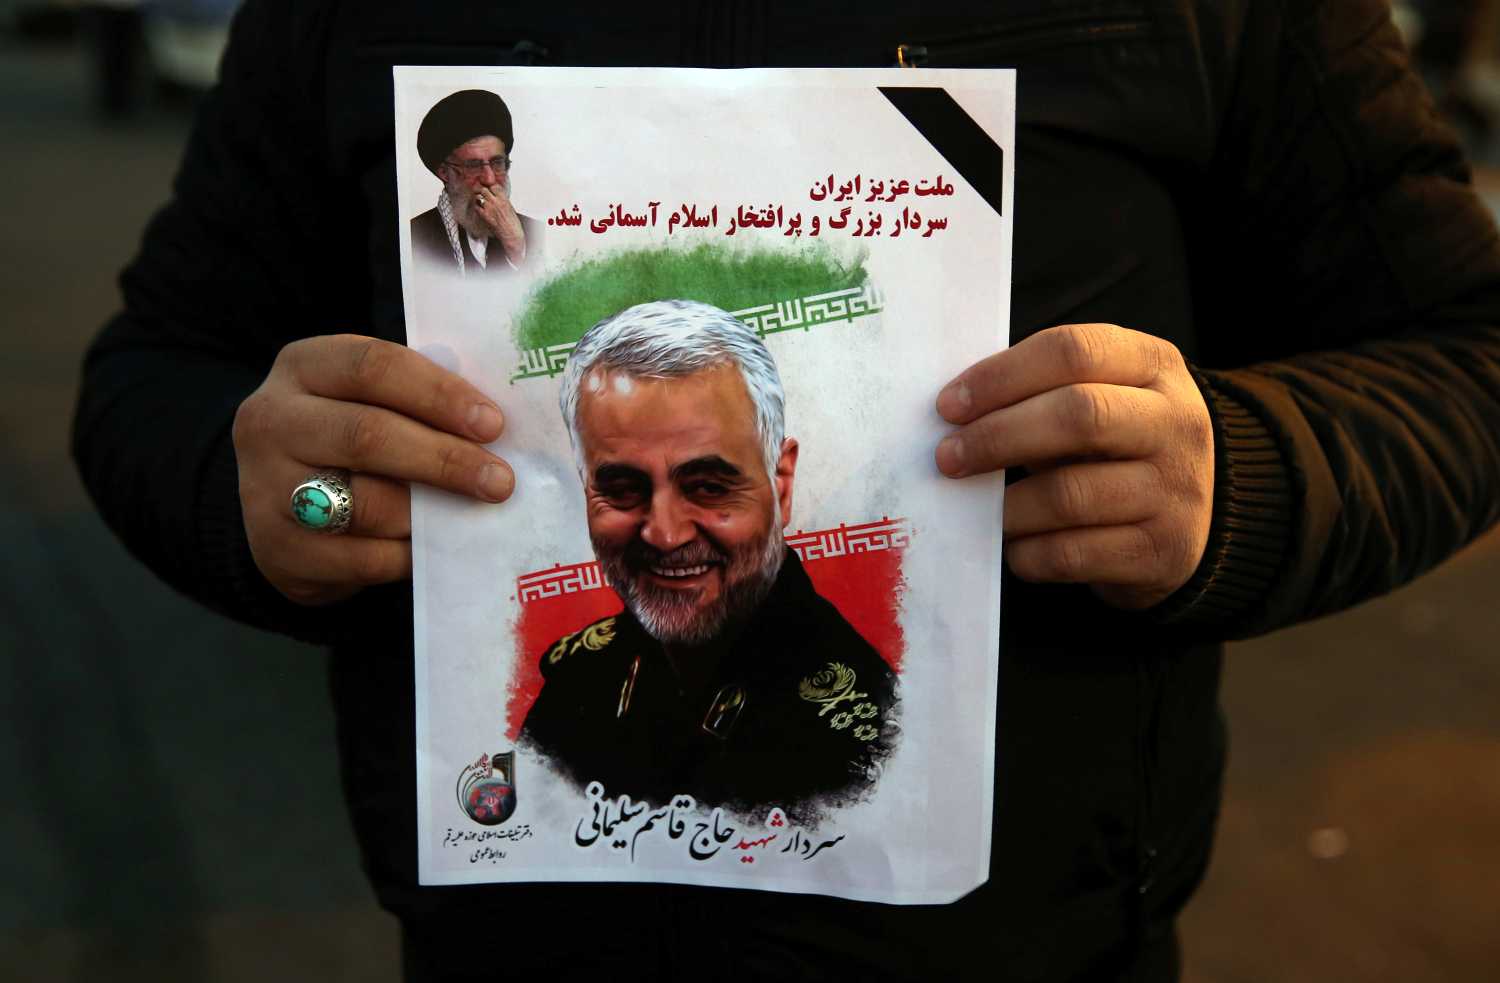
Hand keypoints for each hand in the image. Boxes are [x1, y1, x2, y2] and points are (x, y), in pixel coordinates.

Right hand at [232, 335, 512, 605]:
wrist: (278, 508)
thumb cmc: (347, 443)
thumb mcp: (368, 401)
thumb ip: (417, 403)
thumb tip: (496, 429)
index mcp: (304, 367)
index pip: (373, 367)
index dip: (439, 394)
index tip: (492, 424)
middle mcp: (272, 420)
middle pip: (368, 434)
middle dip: (445, 459)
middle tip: (500, 481)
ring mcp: (265, 487)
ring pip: (365, 503)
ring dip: (429, 513)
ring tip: (470, 515)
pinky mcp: (277, 550)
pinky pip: (361, 558)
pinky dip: (409, 556)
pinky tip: (435, 548)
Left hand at [474, 179, 525, 264]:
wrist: (510, 233)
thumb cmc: (512, 222)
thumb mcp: (509, 206)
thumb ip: (502, 198)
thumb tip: (496, 194)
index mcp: (503, 198)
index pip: (493, 185)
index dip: (490, 185)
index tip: (489, 187)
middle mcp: (495, 202)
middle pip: (484, 189)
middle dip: (483, 190)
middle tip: (483, 193)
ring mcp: (488, 208)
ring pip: (478, 197)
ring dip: (478, 197)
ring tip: (480, 200)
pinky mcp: (484, 215)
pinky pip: (476, 206)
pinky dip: (476, 206)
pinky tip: (479, 207)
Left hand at [935, 323, 1213, 609]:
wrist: (1192, 522)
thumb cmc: (1116, 448)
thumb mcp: (1100, 399)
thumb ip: (1041, 394)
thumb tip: (955, 416)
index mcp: (1154, 366)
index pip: (1074, 351)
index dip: (1002, 375)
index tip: (949, 405)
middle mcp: (1176, 423)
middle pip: (1079, 416)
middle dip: (998, 436)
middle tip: (948, 457)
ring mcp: (1175, 491)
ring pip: (1069, 495)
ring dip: (1007, 505)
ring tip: (982, 508)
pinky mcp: (1161, 553)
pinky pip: (1071, 555)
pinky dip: (1026, 552)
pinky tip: (1016, 543)